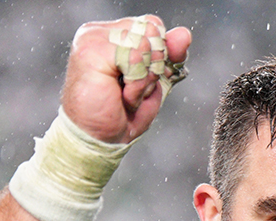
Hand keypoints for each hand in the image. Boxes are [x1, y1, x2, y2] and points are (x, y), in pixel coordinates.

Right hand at [61, 15, 191, 143]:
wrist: (97, 140)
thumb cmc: (119, 115)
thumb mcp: (152, 83)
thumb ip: (169, 56)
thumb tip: (184, 34)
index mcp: (113, 35)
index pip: (153, 25)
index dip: (161, 54)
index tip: (145, 81)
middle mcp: (101, 32)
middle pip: (152, 31)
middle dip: (152, 68)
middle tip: (130, 91)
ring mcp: (93, 39)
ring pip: (145, 45)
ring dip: (143, 81)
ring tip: (124, 96)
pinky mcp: (91, 51)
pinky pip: (135, 59)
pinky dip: (136, 86)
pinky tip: (121, 97)